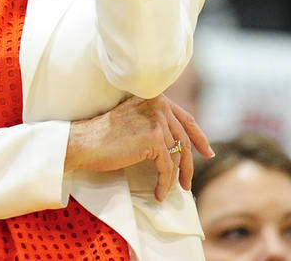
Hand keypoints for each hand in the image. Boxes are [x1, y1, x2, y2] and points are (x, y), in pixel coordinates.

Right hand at [65, 95, 212, 201]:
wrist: (83, 142)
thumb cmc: (103, 135)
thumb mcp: (134, 119)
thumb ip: (154, 122)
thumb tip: (178, 144)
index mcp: (154, 97)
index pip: (185, 118)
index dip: (199, 136)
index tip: (207, 151)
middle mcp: (159, 104)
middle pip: (184, 138)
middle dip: (189, 163)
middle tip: (188, 182)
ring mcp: (157, 120)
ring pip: (177, 155)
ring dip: (175, 177)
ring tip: (171, 190)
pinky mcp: (153, 139)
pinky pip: (167, 167)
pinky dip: (164, 183)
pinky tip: (159, 193)